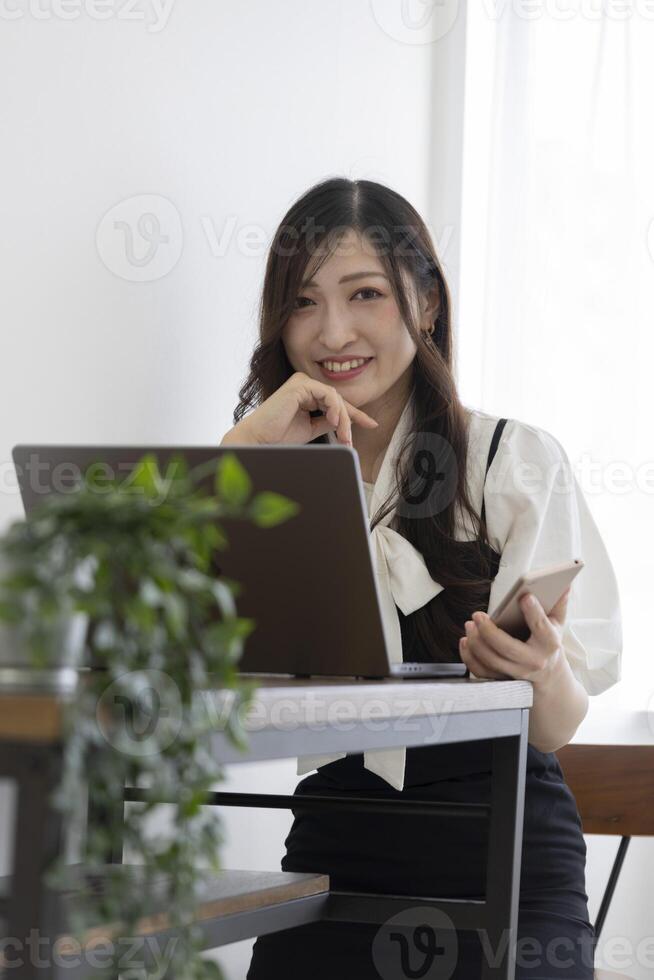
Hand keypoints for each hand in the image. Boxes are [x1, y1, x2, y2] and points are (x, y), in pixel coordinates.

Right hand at [220, 372, 378, 446]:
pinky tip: (335, 422)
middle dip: (348, 421)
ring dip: (343, 419)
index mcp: (306, 394)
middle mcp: (304, 384)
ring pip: (335, 398)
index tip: (372, 425)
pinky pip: (327, 394)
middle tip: (349, 441)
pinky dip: (335, 408)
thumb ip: (328, 421)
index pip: (336, 403)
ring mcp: (302, 382)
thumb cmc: (279, 436)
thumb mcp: (311, 428)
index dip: (355, 415)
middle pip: (338, 400)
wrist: (259, 440)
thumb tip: (347, 421)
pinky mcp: (300, 384)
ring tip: (343, 437)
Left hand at [459, 588, 571, 685]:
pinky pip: (482, 671)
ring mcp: (517, 672)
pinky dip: (470, 657)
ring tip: (469, 625)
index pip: (542, 627)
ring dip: (476, 642)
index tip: (524, 597)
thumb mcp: (557, 624)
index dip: (534, 612)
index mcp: (549, 644)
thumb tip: (564, 584)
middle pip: (508, 648)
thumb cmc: (549, 643)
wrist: (549, 676)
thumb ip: (558, 604)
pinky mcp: (503, 679)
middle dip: (490, 631)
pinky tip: (465, 641)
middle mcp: (534, 661)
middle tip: (477, 615)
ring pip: (492, 661)